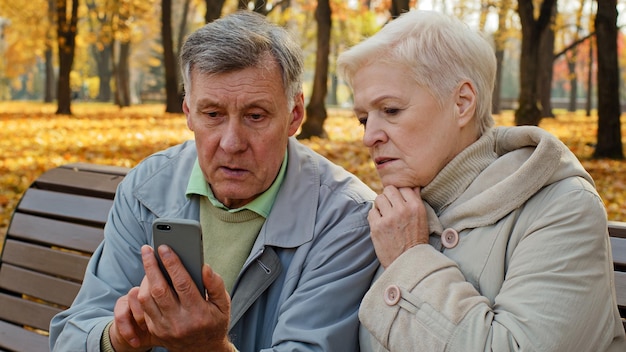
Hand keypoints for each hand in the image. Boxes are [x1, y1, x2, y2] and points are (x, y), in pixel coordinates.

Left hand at [110, 245, 231, 351]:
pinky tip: (148, 278)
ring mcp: (165, 328)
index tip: (165, 247)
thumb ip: (216, 284)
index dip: (172, 263)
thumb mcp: (224, 304)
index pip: (182, 284)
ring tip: (147, 260)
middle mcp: (179, 322)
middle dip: (151, 266)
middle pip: (159, 289)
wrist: (203, 351)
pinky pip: (143, 308)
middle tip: (147, 249)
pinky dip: (143, 291)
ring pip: (147, 299)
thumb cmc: (215, 322)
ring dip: (144, 277)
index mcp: (198, 313)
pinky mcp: (155, 331)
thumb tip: (204, 267)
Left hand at [368, 186, 428, 267]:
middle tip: (390, 207)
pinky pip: (371, 212)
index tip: (398, 201)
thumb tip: (413, 186)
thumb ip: (416, 201)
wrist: (408, 262)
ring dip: (381, 205)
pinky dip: (375, 216)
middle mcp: (402, 210)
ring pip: (379, 198)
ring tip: (385, 215)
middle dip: (388, 197)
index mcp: (416, 207)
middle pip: (389, 190)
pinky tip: (381, 224)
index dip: (399, 193)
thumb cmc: (416, 240)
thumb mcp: (422, 219)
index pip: (403, 187)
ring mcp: (388, 218)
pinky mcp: (377, 227)